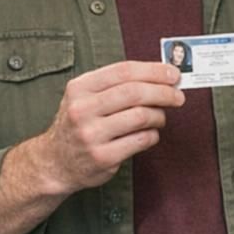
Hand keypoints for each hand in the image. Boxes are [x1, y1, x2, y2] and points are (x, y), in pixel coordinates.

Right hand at [24, 60, 184, 195]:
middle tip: (178, 96)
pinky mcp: (103, 157)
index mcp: (79, 88)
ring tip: (160, 117)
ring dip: (159, 115)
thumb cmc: (79, 124)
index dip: (154, 71)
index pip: (124, 71)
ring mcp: (91, 134)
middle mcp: (82, 109)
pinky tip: (150, 134)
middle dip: (164, 92)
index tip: (173, 74)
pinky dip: (153, 135)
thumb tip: (161, 76)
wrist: (55, 162)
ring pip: (141, 116)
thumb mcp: (84, 97)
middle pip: (135, 92)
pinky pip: (141, 140)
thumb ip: (116, 85)